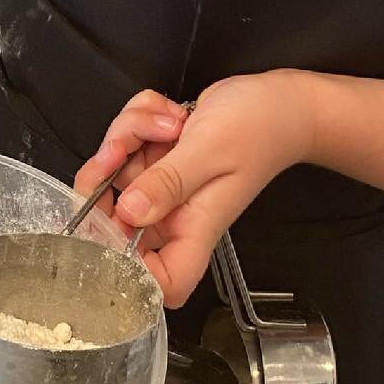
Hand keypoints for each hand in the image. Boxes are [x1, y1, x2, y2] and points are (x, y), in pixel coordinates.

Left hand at [73, 73, 311, 308]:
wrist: (279, 100)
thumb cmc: (261, 128)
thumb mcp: (210, 151)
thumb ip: (168, 182)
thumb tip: (129, 212)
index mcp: (193, 228)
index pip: (160, 283)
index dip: (127, 272)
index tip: (104, 230)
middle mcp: (175, 214)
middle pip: (114, 221)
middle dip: (105, 176)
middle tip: (120, 148)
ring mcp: (163, 187)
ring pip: (115, 170)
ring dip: (128, 134)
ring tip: (166, 123)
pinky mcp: (158, 161)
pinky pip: (126, 143)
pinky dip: (139, 121)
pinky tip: (170, 115)